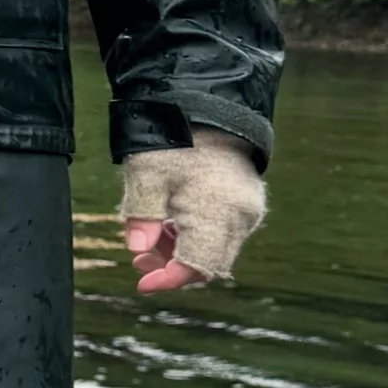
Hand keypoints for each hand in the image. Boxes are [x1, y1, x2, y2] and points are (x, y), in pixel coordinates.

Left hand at [120, 131, 265, 292]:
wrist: (210, 106)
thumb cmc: (174, 137)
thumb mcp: (146, 173)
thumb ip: (140, 215)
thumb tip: (138, 250)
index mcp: (217, 213)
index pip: (195, 266)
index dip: (166, 280)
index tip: (140, 281)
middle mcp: (241, 218)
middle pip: (208, 265)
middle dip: (173, 269)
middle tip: (141, 256)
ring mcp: (249, 212)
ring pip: (217, 252)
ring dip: (184, 253)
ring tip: (153, 234)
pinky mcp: (249, 205)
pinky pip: (224, 236)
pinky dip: (198, 238)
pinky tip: (172, 223)